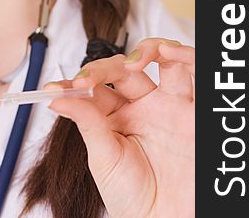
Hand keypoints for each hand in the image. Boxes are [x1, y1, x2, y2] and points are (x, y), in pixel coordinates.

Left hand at [47, 38, 193, 217]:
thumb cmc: (133, 198)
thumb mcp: (103, 158)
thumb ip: (87, 122)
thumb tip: (57, 97)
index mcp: (116, 116)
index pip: (95, 86)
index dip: (76, 82)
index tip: (55, 89)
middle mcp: (142, 105)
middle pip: (124, 68)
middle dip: (104, 67)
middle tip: (87, 80)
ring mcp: (168, 104)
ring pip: (160, 59)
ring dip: (147, 49)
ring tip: (133, 62)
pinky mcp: (193, 109)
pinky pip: (191, 72)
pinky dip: (183, 54)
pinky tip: (167, 52)